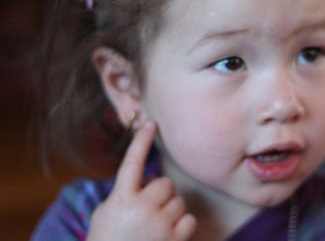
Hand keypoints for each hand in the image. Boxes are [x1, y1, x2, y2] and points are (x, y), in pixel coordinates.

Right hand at [87, 121, 196, 240]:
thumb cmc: (108, 240)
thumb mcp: (107, 213)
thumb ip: (126, 194)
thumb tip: (149, 181)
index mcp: (120, 199)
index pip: (132, 163)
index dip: (141, 141)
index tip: (150, 123)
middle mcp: (141, 209)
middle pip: (165, 184)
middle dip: (160, 193)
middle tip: (150, 208)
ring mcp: (159, 225)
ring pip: (179, 201)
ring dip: (171, 209)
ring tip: (156, 225)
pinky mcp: (174, 240)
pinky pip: (189, 219)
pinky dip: (181, 225)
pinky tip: (168, 235)